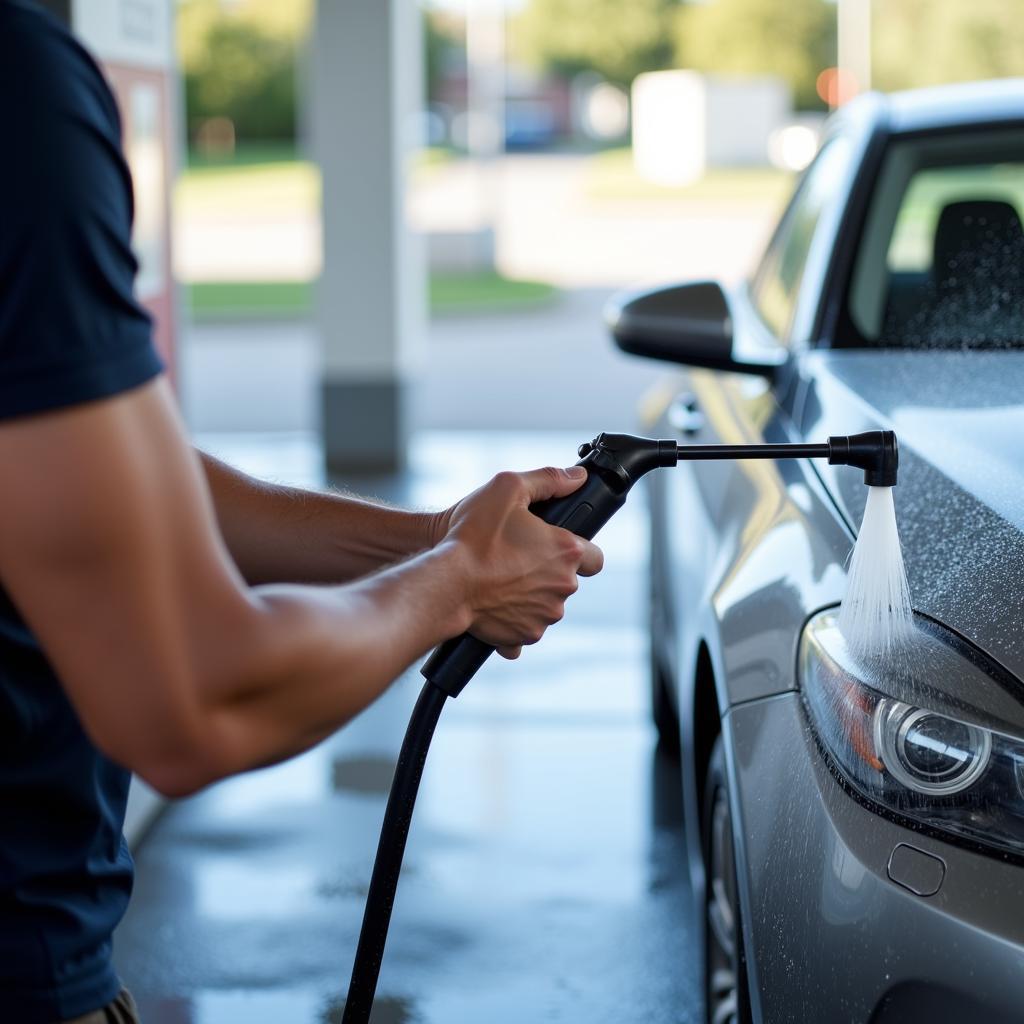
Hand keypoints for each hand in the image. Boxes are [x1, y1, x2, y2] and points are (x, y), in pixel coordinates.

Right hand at [436, 466, 603, 656]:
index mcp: (566, 552)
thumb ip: (548, 479)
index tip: (555, 548)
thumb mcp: (508, 488)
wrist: (445, 583)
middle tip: (516, 557)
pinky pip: (526, 627)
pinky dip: (514, 618)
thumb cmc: (473, 535)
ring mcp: (545, 615)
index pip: (595, 557)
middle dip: (547, 571)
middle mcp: (563, 586)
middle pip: (566, 580)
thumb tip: (577, 477)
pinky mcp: (525, 636)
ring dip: (531, 594)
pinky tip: (495, 602)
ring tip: (501, 578)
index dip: (578, 551)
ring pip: (546, 604)